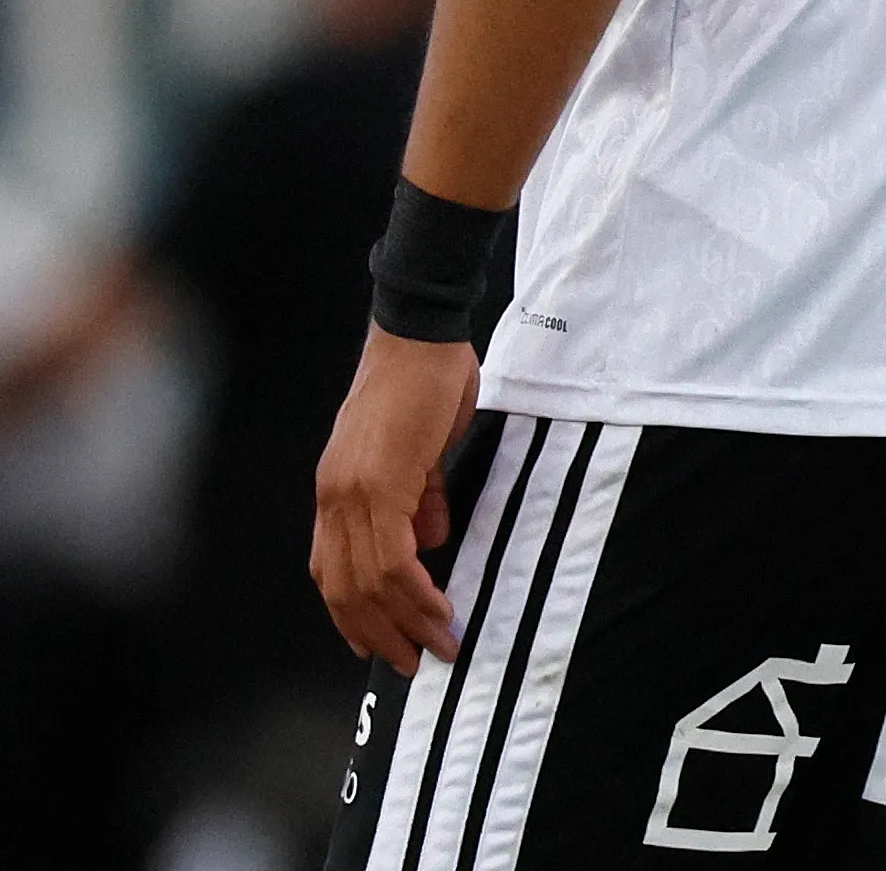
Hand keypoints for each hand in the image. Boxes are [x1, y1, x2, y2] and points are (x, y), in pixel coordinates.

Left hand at [311, 328, 481, 671]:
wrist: (419, 335)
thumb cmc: (425, 382)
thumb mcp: (420, 449)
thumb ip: (419, 495)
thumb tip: (427, 539)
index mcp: (338, 491)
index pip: (333, 570)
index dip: (354, 614)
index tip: (381, 644)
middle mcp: (334, 498)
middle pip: (346, 587)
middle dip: (380, 633)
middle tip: (413, 662)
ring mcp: (352, 492)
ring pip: (369, 580)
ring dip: (405, 620)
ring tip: (439, 644)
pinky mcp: (379, 483)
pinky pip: (393, 556)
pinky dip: (416, 590)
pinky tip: (440, 607)